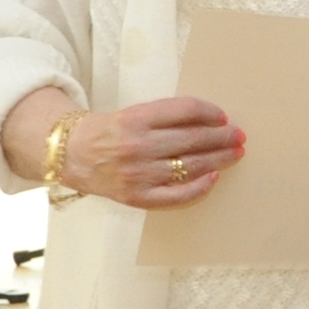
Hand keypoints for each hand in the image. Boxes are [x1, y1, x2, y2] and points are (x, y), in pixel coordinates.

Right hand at [49, 95, 244, 209]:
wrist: (69, 155)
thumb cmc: (109, 131)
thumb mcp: (133, 114)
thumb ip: (166, 116)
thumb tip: (210, 120)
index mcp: (135, 119)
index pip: (185, 111)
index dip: (210, 112)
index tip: (223, 116)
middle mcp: (137, 146)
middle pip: (192, 139)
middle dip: (222, 137)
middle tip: (239, 136)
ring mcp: (137, 174)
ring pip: (189, 166)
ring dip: (218, 159)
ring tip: (235, 154)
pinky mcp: (136, 197)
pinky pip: (176, 195)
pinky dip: (199, 188)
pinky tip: (213, 178)